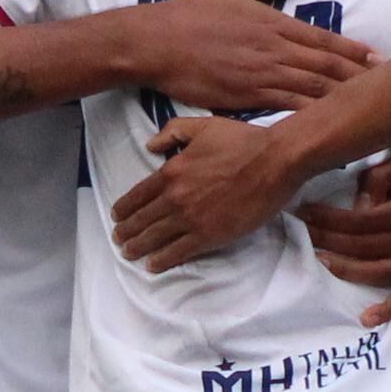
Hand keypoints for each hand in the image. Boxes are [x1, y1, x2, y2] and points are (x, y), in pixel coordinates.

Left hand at [110, 115, 298, 272]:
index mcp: (171, 171)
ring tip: (129, 253)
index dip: (124, 208)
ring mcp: (191, 218)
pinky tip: (153, 265)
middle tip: (119, 240)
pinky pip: (179, 251)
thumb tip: (150, 144)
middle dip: (127, 231)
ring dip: (139, 247)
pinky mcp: (210, 235)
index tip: (116, 216)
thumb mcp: (203, 126)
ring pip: (156, 237)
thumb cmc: (242, 141)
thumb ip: (172, 132)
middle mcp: (175, 197)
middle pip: (143, 219)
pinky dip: (162, 260)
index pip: (138, 194)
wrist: (274, 161)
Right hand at [127, 0, 370, 117]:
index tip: (378, 58)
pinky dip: (310, 116)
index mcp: (273, 22)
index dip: (353, 50)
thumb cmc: (188, 11)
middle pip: (326, 66)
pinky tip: (328, 124)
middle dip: (359, 77)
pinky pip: (285, 109)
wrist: (155, 42)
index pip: (323, 38)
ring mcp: (261, 77)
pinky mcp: (245, 99)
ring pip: (312, 90)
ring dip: (342, 98)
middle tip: (388, 86)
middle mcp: (273, 50)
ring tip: (368, 107)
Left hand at [301, 147, 390, 325]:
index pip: (357, 222)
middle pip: (362, 248)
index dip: (328, 220)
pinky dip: (389, 310)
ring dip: (346, 270)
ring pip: (377, 274)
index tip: (304, 214)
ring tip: (321, 261)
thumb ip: (373, 184)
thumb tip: (353, 210)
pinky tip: (366, 319)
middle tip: (304, 234)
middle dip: (328, 240)